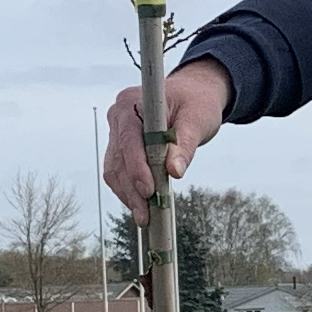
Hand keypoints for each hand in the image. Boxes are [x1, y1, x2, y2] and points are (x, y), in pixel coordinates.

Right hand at [104, 60, 232, 213]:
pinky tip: (142, 206)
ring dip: (128, 195)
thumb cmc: (196, 102)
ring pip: (115, 170)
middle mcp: (119, 116)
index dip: (136, 166)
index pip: (128, 137)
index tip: (148, 190)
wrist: (193, 95)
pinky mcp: (122, 147)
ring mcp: (117, 132)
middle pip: (118, 158)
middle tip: (146, 214)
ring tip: (145, 216)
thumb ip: (184, 144)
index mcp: (132, 102)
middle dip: (132, 189)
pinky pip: (120, 172)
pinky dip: (129, 190)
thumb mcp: (197, 119)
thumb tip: (175, 171)